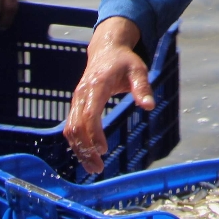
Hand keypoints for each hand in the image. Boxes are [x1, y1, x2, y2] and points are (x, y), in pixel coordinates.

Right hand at [64, 17, 152, 173]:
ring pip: (70, 129)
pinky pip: (71, 127)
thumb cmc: (124, 61)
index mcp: (96, 86)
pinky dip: (76, 143)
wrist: (106, 50)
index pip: (89, 114)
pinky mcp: (76, 105)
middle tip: (98, 168)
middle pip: (76, 126)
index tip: (103, 150)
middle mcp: (81, 94)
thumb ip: (142, 88)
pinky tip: (87, 155)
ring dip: (79, 149)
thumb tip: (149, 106)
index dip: (94, 133)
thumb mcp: (138, 70)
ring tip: (93, 167)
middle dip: (85, 148)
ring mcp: (76, 100)